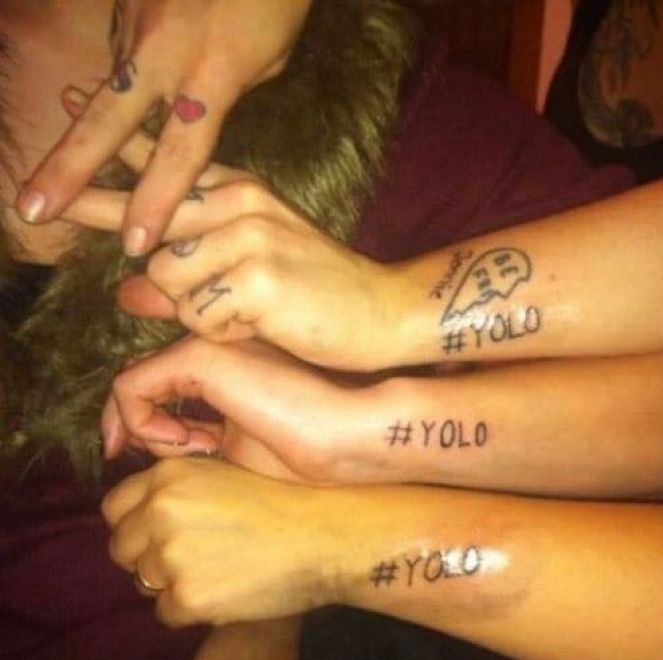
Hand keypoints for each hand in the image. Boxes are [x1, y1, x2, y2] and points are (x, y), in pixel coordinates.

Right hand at [17, 0, 311, 255]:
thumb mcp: (269, 58)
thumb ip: (225, 97)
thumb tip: (193, 117)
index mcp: (213, 76)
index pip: (180, 155)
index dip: (157, 203)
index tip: (134, 243)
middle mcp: (166, 53)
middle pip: (108, 124)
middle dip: (68, 170)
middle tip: (30, 207)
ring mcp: (136, 25)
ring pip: (106, 89)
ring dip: (86, 126)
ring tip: (58, 165)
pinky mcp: (123, 5)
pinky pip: (118, 55)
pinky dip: (120, 80)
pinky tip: (127, 87)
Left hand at [63, 125, 404, 371]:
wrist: (383, 311)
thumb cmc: (317, 294)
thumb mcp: (249, 272)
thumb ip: (186, 273)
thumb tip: (125, 291)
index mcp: (240, 189)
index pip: (164, 169)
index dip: (115, 160)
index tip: (68, 112)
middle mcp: (241, 200)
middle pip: (148, 234)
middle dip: (159, 276)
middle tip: (202, 290)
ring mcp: (250, 235)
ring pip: (167, 281)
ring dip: (196, 311)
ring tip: (247, 314)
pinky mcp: (259, 278)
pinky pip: (199, 316)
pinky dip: (222, 332)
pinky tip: (263, 326)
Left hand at [102, 336, 381, 483]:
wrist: (347, 434)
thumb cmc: (304, 445)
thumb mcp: (236, 442)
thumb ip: (199, 433)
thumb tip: (159, 444)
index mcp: (226, 362)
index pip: (164, 382)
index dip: (145, 420)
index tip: (139, 452)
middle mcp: (211, 344)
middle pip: (143, 381)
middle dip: (131, 424)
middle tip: (127, 454)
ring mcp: (205, 345)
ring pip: (132, 384)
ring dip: (139, 428)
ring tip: (178, 451)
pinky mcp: (200, 356)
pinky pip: (132, 387)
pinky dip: (139, 422)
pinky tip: (178, 444)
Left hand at [102, 458, 339, 624]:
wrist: (324, 535)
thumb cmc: (282, 502)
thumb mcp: (224, 472)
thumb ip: (178, 488)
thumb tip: (143, 515)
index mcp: (169, 475)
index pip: (114, 507)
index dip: (133, 523)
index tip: (154, 533)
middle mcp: (161, 510)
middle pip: (121, 548)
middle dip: (147, 557)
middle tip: (190, 558)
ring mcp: (171, 555)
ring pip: (143, 583)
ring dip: (171, 583)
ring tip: (216, 571)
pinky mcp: (188, 597)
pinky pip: (165, 612)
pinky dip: (190, 609)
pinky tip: (225, 590)